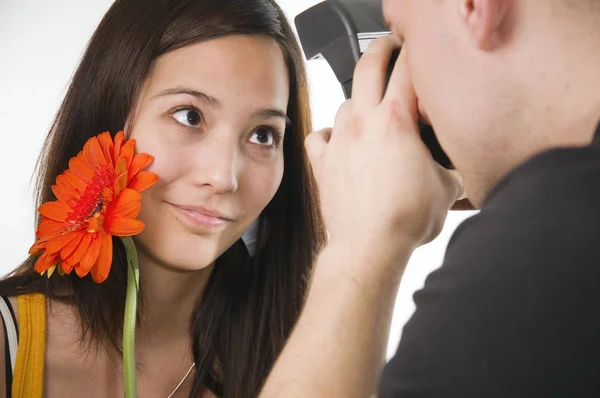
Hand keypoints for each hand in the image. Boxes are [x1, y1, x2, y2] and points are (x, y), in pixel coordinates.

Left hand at [305, 36, 463, 251]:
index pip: (408, 67)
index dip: (417, 52)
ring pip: (344, 101)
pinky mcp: (323, 162)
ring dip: (359, 99)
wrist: (368, 244)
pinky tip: (340, 141)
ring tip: (372, 109)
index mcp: (396, 120)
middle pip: (368, 64)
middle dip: (382, 48)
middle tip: (391, 48)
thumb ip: (451, 164)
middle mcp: (363, 122)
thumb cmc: (405, 219)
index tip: (422, 51)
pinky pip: (319, 136)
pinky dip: (329, 133)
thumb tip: (457, 163)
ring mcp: (339, 140)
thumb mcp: (447, 187)